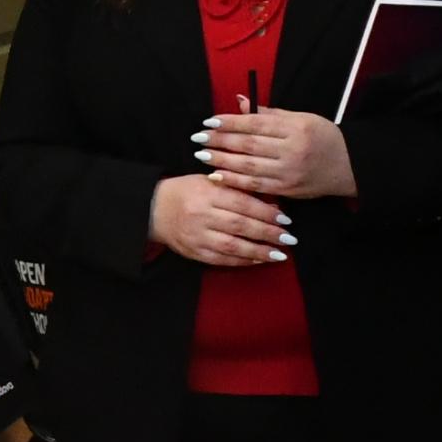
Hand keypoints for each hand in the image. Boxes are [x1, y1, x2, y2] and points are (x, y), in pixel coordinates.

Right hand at [148, 174, 293, 268]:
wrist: (153, 209)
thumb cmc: (186, 191)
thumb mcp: (209, 181)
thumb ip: (237, 190)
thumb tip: (270, 204)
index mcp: (207, 193)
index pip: (242, 204)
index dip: (265, 213)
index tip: (285, 219)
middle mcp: (202, 215)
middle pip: (241, 226)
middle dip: (267, 234)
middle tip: (289, 238)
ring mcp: (197, 236)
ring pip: (233, 246)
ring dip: (259, 252)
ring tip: (279, 254)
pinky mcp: (194, 252)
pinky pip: (222, 259)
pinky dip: (243, 261)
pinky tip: (259, 260)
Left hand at [191, 107, 354, 198]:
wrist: (348, 166)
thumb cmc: (323, 137)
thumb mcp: (301, 118)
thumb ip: (269, 113)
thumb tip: (239, 102)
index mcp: (296, 128)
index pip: (256, 124)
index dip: (230, 122)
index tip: (210, 121)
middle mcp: (292, 150)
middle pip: (249, 145)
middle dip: (221, 141)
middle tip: (199, 138)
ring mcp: (289, 172)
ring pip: (249, 167)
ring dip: (222, 161)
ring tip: (202, 155)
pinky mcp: (287, 190)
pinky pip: (255, 186)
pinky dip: (234, 181)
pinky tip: (217, 176)